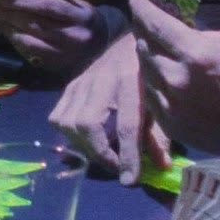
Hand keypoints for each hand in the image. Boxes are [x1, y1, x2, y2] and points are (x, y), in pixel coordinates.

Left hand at [0, 0, 104, 74]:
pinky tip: (8, 33)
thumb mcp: (77, 3)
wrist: (102, 44)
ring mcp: (67, 54)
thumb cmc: (82, 18)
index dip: (24, 1)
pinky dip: (17, 42)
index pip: (49, 6)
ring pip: (31, 41)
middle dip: (11, 15)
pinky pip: (32, 54)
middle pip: (37, 24)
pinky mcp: (58, 65)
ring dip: (10, 29)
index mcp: (82, 14)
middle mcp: (76, 36)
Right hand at [49, 33, 170, 184]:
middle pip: (87, 124)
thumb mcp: (161, 100)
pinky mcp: (71, 85)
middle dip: (100, 154)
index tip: (130, 181)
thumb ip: (160, 134)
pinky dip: (69, 135)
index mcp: (132, 82)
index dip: (128, 156)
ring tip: (102, 155)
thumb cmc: (151, 73)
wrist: (132, 39)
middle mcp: (102, 81)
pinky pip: (58, 117)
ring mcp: (82, 82)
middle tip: (117, 167)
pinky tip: (85, 140)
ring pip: (67, 122)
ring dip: (83, 146)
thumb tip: (161, 168)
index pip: (126, 125)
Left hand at [130, 0, 219, 155]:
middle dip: (143, 31)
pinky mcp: (169, 124)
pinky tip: (162, 75)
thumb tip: (173, 25)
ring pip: (143, 70)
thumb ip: (197, 33)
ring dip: (147, 56)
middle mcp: (176, 78)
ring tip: (154, 48)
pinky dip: (153, 81)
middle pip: (143, 46)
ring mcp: (171, 104)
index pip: (155, 24)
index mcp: (195, 53)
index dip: (141, 8)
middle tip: (145, 24)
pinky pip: (150, 94)